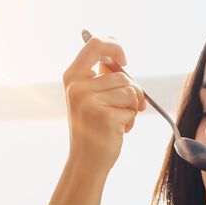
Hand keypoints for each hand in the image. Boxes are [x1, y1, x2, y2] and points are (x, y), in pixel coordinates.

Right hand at [62, 34, 146, 175]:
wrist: (86, 161)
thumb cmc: (93, 129)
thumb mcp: (90, 98)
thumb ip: (101, 77)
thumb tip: (117, 58)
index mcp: (72, 77)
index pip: (95, 44)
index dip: (115, 47)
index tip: (125, 61)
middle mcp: (78, 87)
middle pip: (122, 75)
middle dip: (132, 92)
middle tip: (125, 109)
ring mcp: (89, 102)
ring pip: (130, 91)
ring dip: (132, 108)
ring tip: (118, 121)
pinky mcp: (104, 116)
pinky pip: (132, 108)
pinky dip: (131, 120)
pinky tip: (118, 130)